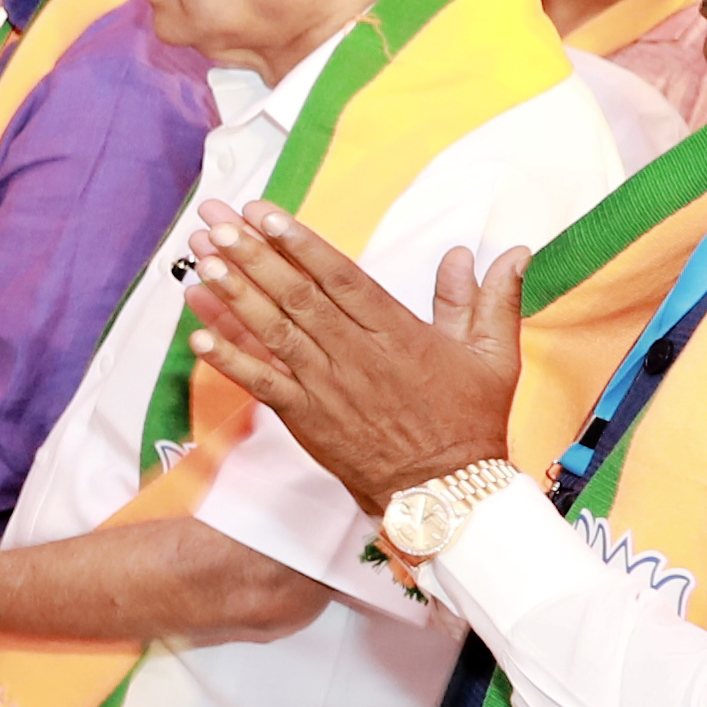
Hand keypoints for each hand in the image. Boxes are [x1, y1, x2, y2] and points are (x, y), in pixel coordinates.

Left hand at [185, 204, 516, 509]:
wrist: (448, 494)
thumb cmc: (470, 422)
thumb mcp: (495, 357)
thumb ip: (490, 300)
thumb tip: (509, 253)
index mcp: (397, 332)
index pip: (340, 277)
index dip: (300, 243)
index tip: (266, 213)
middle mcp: (356, 355)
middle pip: (297, 295)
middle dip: (252, 253)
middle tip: (215, 218)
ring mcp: (328, 387)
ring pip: (275, 332)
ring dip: (234, 294)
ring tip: (200, 258)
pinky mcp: (308, 420)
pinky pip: (264, 385)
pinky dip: (231, 361)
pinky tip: (197, 335)